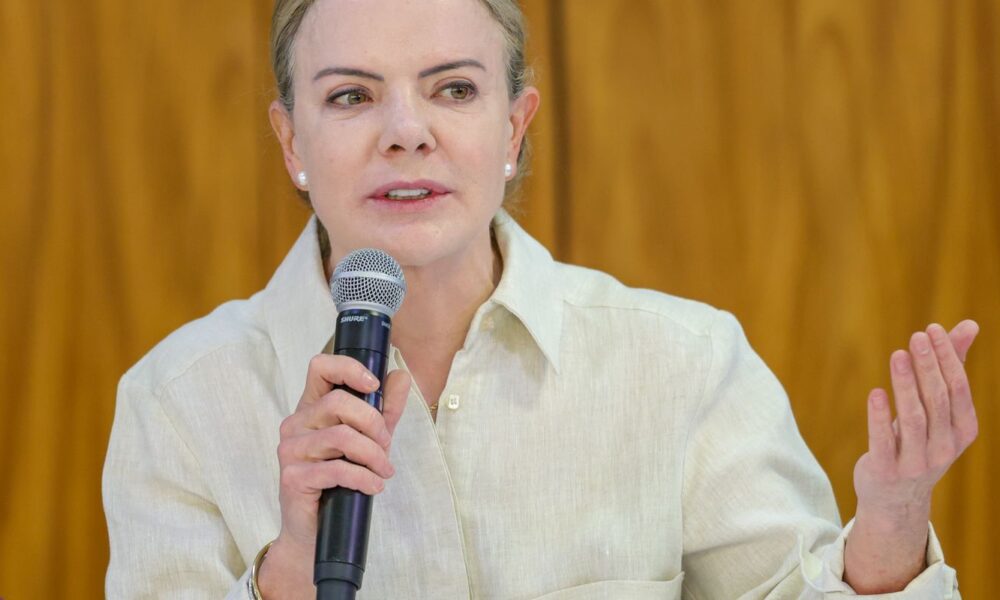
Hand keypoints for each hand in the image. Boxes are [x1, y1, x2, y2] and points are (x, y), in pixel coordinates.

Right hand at [258, 355, 410, 598]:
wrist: (314, 531)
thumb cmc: (340, 480)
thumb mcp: (369, 439)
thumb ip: (384, 409)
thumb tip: (401, 375)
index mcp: (311, 407)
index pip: (320, 367)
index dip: (349, 368)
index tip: (374, 385)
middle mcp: (295, 423)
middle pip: (338, 402)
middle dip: (373, 423)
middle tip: (386, 445)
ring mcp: (290, 450)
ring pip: (341, 436)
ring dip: (373, 455)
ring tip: (383, 470)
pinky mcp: (293, 477)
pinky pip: (336, 469)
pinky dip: (364, 478)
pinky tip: (374, 486)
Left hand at [845, 320, 978, 591]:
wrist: (896, 498)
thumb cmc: (919, 441)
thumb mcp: (939, 409)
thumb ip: (952, 366)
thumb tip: (969, 324)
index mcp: (963, 431)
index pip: (959, 389)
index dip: (948, 358)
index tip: (932, 329)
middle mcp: (945, 448)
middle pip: (938, 400)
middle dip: (929, 366)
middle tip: (916, 337)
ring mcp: (916, 462)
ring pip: (914, 418)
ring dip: (906, 385)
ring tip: (898, 355)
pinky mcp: (886, 470)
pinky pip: (884, 440)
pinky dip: (880, 416)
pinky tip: (876, 392)